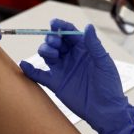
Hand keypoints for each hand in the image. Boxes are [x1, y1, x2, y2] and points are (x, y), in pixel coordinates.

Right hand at [19, 19, 133, 133]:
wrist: (105, 110)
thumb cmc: (109, 85)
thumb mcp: (104, 63)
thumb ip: (94, 45)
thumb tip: (88, 26)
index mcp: (83, 49)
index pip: (69, 33)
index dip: (61, 26)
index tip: (53, 23)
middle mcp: (71, 57)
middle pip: (56, 42)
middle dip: (52, 38)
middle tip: (55, 42)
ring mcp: (63, 69)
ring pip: (47, 54)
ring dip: (45, 50)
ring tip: (51, 54)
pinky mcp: (56, 83)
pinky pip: (40, 75)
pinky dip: (30, 70)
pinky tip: (24, 64)